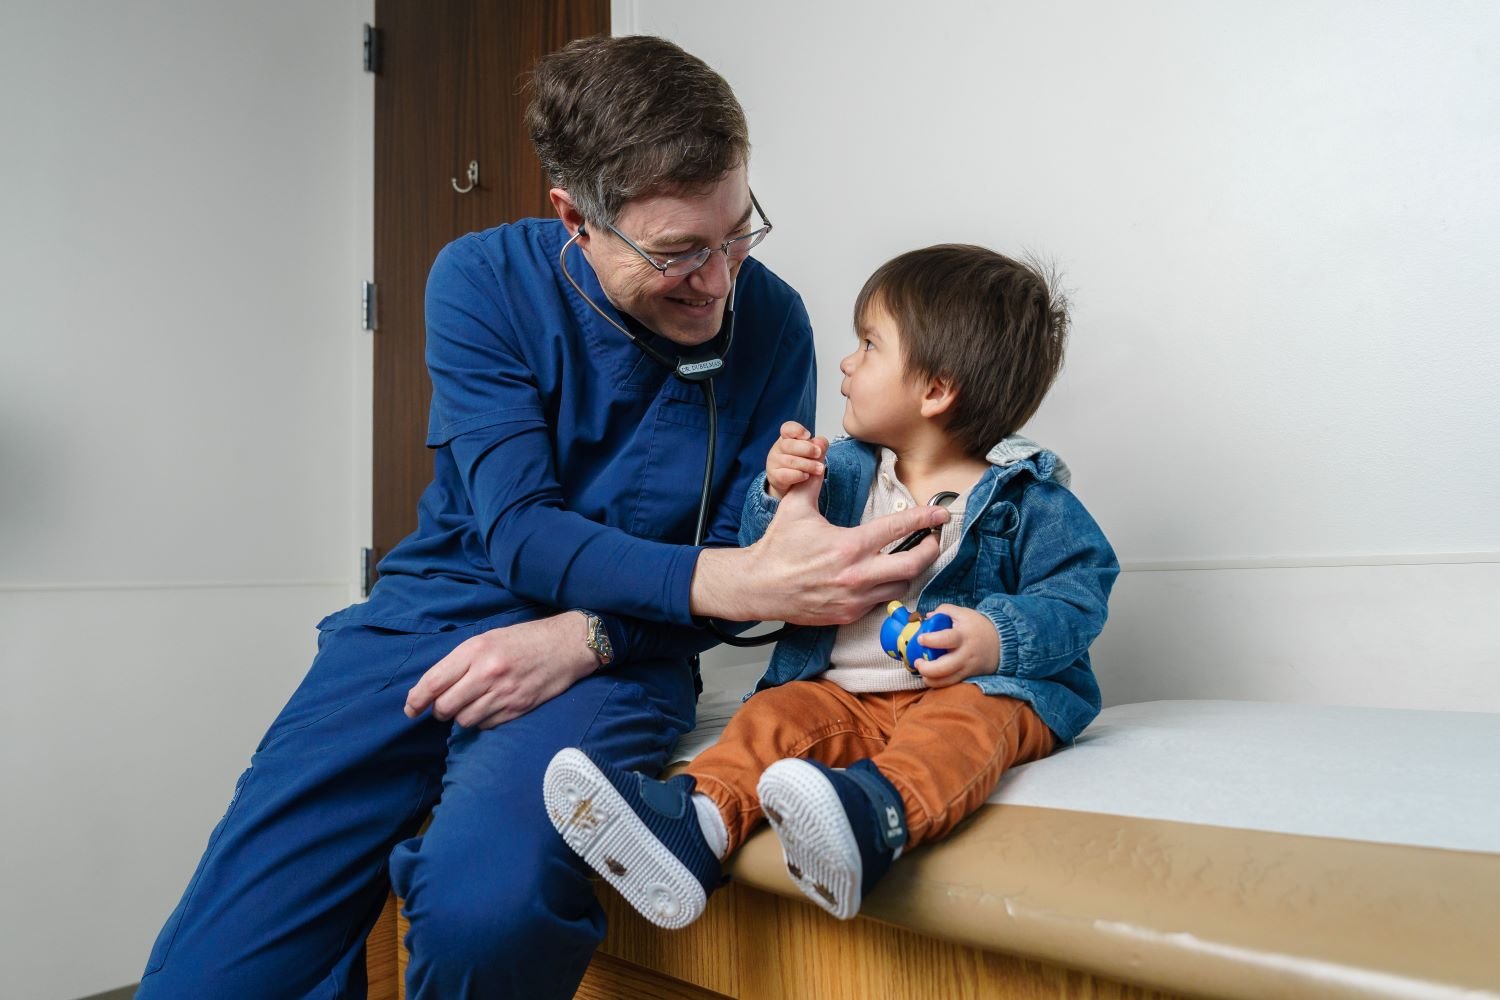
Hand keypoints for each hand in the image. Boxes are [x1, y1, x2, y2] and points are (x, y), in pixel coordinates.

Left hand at [403, 612, 597, 728]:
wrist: (567, 645)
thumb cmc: (525, 639)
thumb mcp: (489, 638)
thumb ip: (462, 661)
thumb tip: (432, 688)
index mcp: (476, 650)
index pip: (434, 682)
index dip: (416, 699)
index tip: (410, 708)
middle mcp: (487, 672)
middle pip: (445, 707)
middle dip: (439, 711)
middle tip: (444, 706)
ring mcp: (504, 693)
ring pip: (464, 720)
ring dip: (462, 716)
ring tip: (471, 705)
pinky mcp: (518, 708)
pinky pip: (486, 725)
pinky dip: (482, 721)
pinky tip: (489, 708)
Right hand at [692, 470, 948, 624]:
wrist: (758, 587)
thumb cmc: (777, 550)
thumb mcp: (794, 508)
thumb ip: (813, 481)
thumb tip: (821, 457)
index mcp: (848, 546)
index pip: (897, 529)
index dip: (923, 519)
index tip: (939, 514)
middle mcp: (856, 575)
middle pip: (912, 565)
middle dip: (929, 551)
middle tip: (933, 541)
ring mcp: (854, 598)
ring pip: (900, 587)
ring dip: (910, 572)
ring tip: (911, 559)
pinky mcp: (848, 614)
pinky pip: (880, 603)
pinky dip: (888, 589)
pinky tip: (885, 578)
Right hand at [765, 421, 828, 499]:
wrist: (796, 491)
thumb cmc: (805, 469)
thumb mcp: (816, 457)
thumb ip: (820, 447)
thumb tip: (820, 441)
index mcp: (788, 438)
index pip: (787, 429)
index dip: (797, 430)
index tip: (808, 436)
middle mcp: (778, 449)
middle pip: (789, 445)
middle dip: (807, 449)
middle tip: (818, 454)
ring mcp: (774, 463)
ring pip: (790, 461)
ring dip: (808, 465)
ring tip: (818, 469)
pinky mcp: (773, 477)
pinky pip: (785, 475)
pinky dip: (798, 475)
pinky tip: (805, 476)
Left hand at [911, 605, 1000, 686]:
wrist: (1002, 642)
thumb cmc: (977, 626)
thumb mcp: (963, 613)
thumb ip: (944, 611)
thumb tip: (927, 617)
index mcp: (962, 636)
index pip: (947, 639)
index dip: (931, 640)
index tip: (921, 639)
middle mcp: (964, 654)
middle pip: (944, 668)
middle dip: (927, 668)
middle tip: (917, 661)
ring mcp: (967, 668)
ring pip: (947, 680)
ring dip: (930, 679)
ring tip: (922, 671)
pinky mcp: (968, 676)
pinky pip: (951, 684)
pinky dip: (938, 683)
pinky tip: (931, 677)